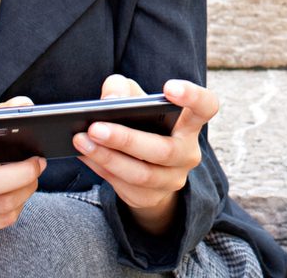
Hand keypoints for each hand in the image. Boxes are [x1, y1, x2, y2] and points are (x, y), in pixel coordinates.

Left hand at [73, 74, 218, 235]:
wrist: (145, 164)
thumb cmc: (142, 120)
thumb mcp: (133, 97)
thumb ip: (121, 88)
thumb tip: (110, 99)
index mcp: (190, 122)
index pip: (206, 106)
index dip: (192, 96)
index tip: (168, 88)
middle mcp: (187, 152)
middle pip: (163, 150)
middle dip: (126, 139)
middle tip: (95, 126)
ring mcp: (172, 179)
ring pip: (141, 174)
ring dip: (107, 157)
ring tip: (81, 140)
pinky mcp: (151, 198)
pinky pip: (124, 186)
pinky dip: (101, 169)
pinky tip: (84, 154)